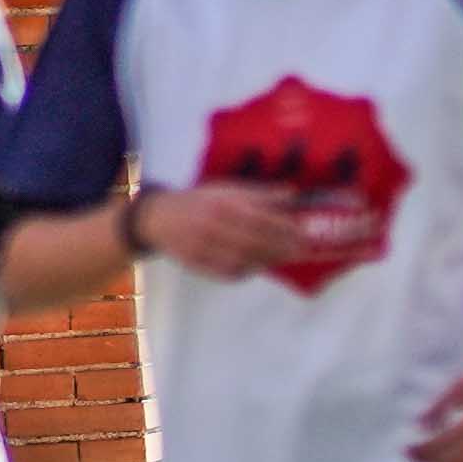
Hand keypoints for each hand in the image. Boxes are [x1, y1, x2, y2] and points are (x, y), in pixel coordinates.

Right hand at [131, 180, 301, 279]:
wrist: (159, 219)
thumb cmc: (200, 201)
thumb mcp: (228, 189)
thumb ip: (260, 194)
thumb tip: (293, 194)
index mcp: (222, 205)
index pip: (260, 219)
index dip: (283, 227)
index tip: (302, 231)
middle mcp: (212, 227)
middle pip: (254, 242)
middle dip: (281, 247)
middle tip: (302, 249)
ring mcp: (204, 249)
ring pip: (243, 260)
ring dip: (268, 260)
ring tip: (286, 257)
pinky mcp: (199, 265)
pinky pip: (229, 272)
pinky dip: (248, 270)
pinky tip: (262, 265)